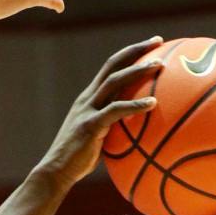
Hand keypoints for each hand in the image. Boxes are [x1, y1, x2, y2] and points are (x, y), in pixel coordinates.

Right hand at [41, 38, 163, 186]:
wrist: (55, 173)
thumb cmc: (77, 164)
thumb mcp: (97, 141)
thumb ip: (113, 131)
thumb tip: (136, 136)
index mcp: (89, 98)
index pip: (110, 68)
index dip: (129, 54)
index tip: (150, 45)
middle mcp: (87, 98)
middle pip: (113, 64)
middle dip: (136, 50)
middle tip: (158, 41)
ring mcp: (88, 110)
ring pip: (115, 81)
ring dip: (138, 70)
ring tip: (159, 65)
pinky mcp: (90, 125)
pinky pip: (116, 110)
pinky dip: (135, 105)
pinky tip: (153, 103)